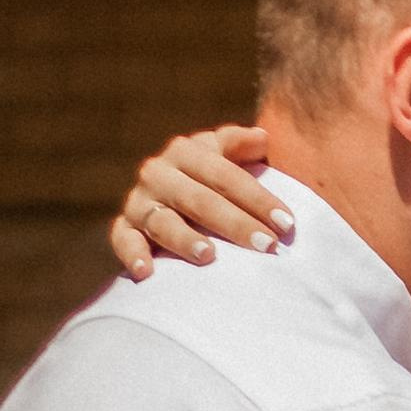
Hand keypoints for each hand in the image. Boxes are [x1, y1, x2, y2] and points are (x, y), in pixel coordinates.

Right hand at [108, 126, 295, 276]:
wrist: (167, 203)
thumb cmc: (209, 183)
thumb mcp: (222, 157)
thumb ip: (238, 146)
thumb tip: (263, 138)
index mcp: (186, 151)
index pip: (227, 175)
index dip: (258, 199)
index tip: (287, 223)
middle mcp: (158, 173)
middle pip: (200, 200)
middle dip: (236, 224)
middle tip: (266, 246)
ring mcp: (139, 202)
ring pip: (164, 222)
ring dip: (185, 240)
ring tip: (209, 255)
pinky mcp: (123, 228)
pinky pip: (124, 241)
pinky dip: (134, 255)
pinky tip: (147, 272)